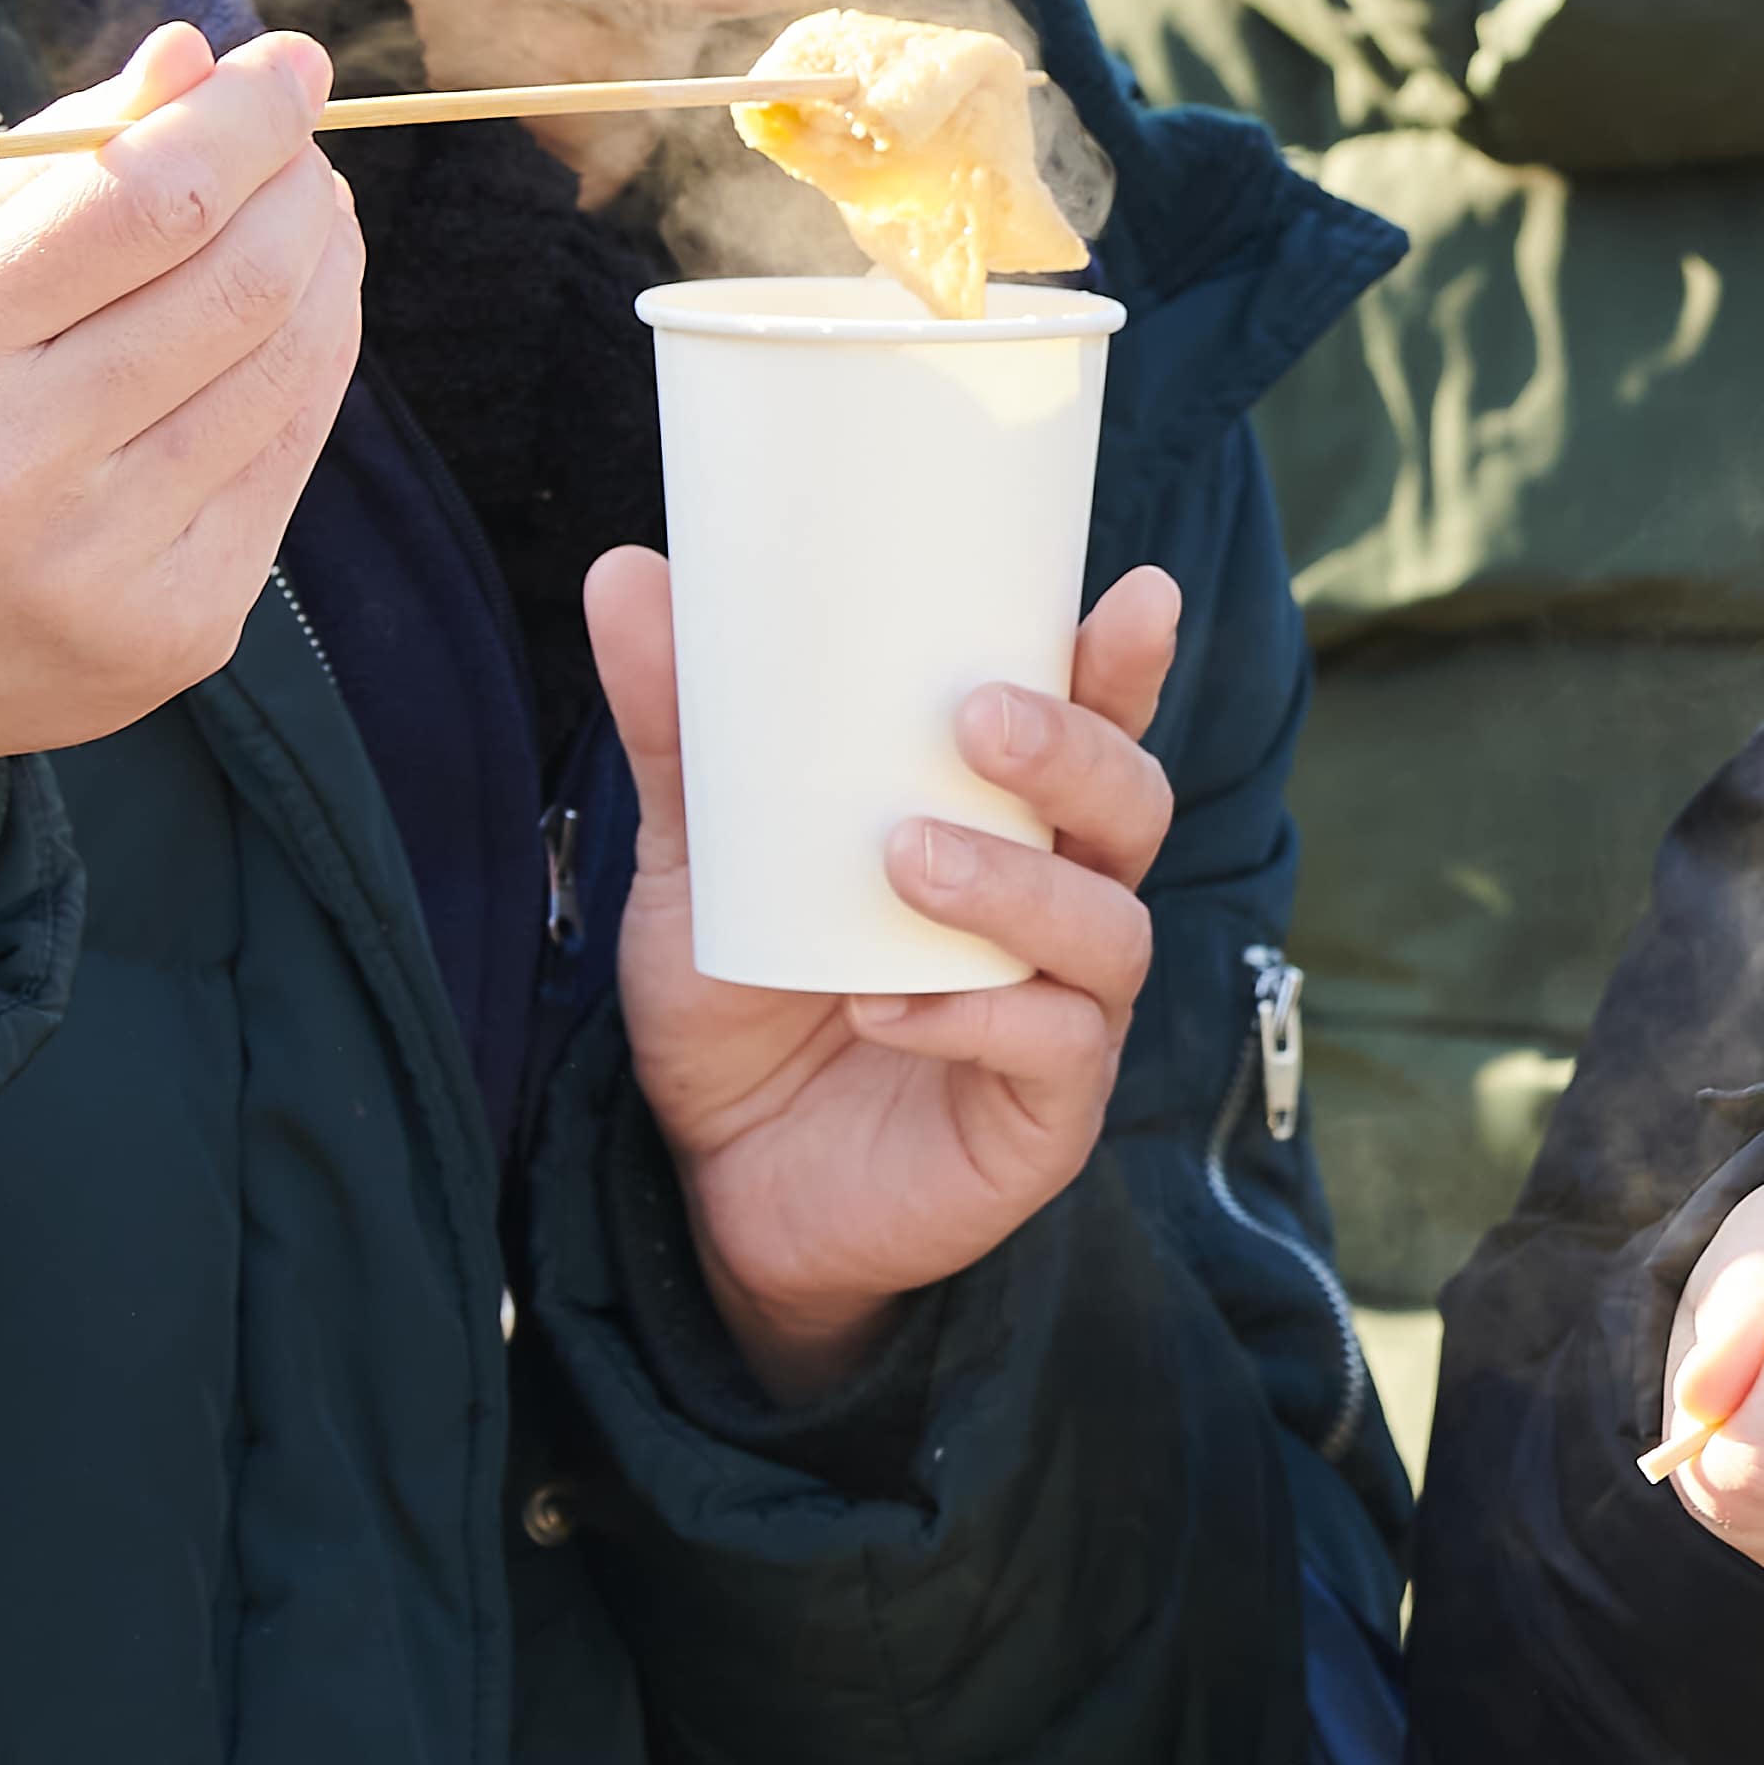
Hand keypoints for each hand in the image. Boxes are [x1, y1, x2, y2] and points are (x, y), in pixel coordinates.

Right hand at [0, 24, 360, 919]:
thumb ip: (43, 166)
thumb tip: (194, 58)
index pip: (145, 202)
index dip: (245, 119)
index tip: (293, 63)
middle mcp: (11, 468)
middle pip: (239, 283)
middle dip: (296, 186)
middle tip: (300, 144)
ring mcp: (102, 564)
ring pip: (285, 369)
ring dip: (326, 267)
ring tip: (309, 216)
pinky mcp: (174, 630)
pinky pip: (289, 461)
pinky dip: (313, 367)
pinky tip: (298, 319)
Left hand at [589, 549, 1185, 1397]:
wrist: (720, 1190)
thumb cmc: (745, 1005)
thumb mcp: (698, 862)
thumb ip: (684, 733)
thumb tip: (630, 574)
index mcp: (1009, 829)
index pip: (1097, 729)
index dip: (1126, 667)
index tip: (1134, 597)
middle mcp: (1062, 908)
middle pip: (1132, 809)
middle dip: (1077, 754)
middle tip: (976, 719)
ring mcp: (1068, 1013)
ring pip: (1109, 925)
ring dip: (1018, 886)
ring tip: (906, 860)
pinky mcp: (1047, 1112)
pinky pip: (1054, 1046)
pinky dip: (972, 1018)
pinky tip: (881, 1007)